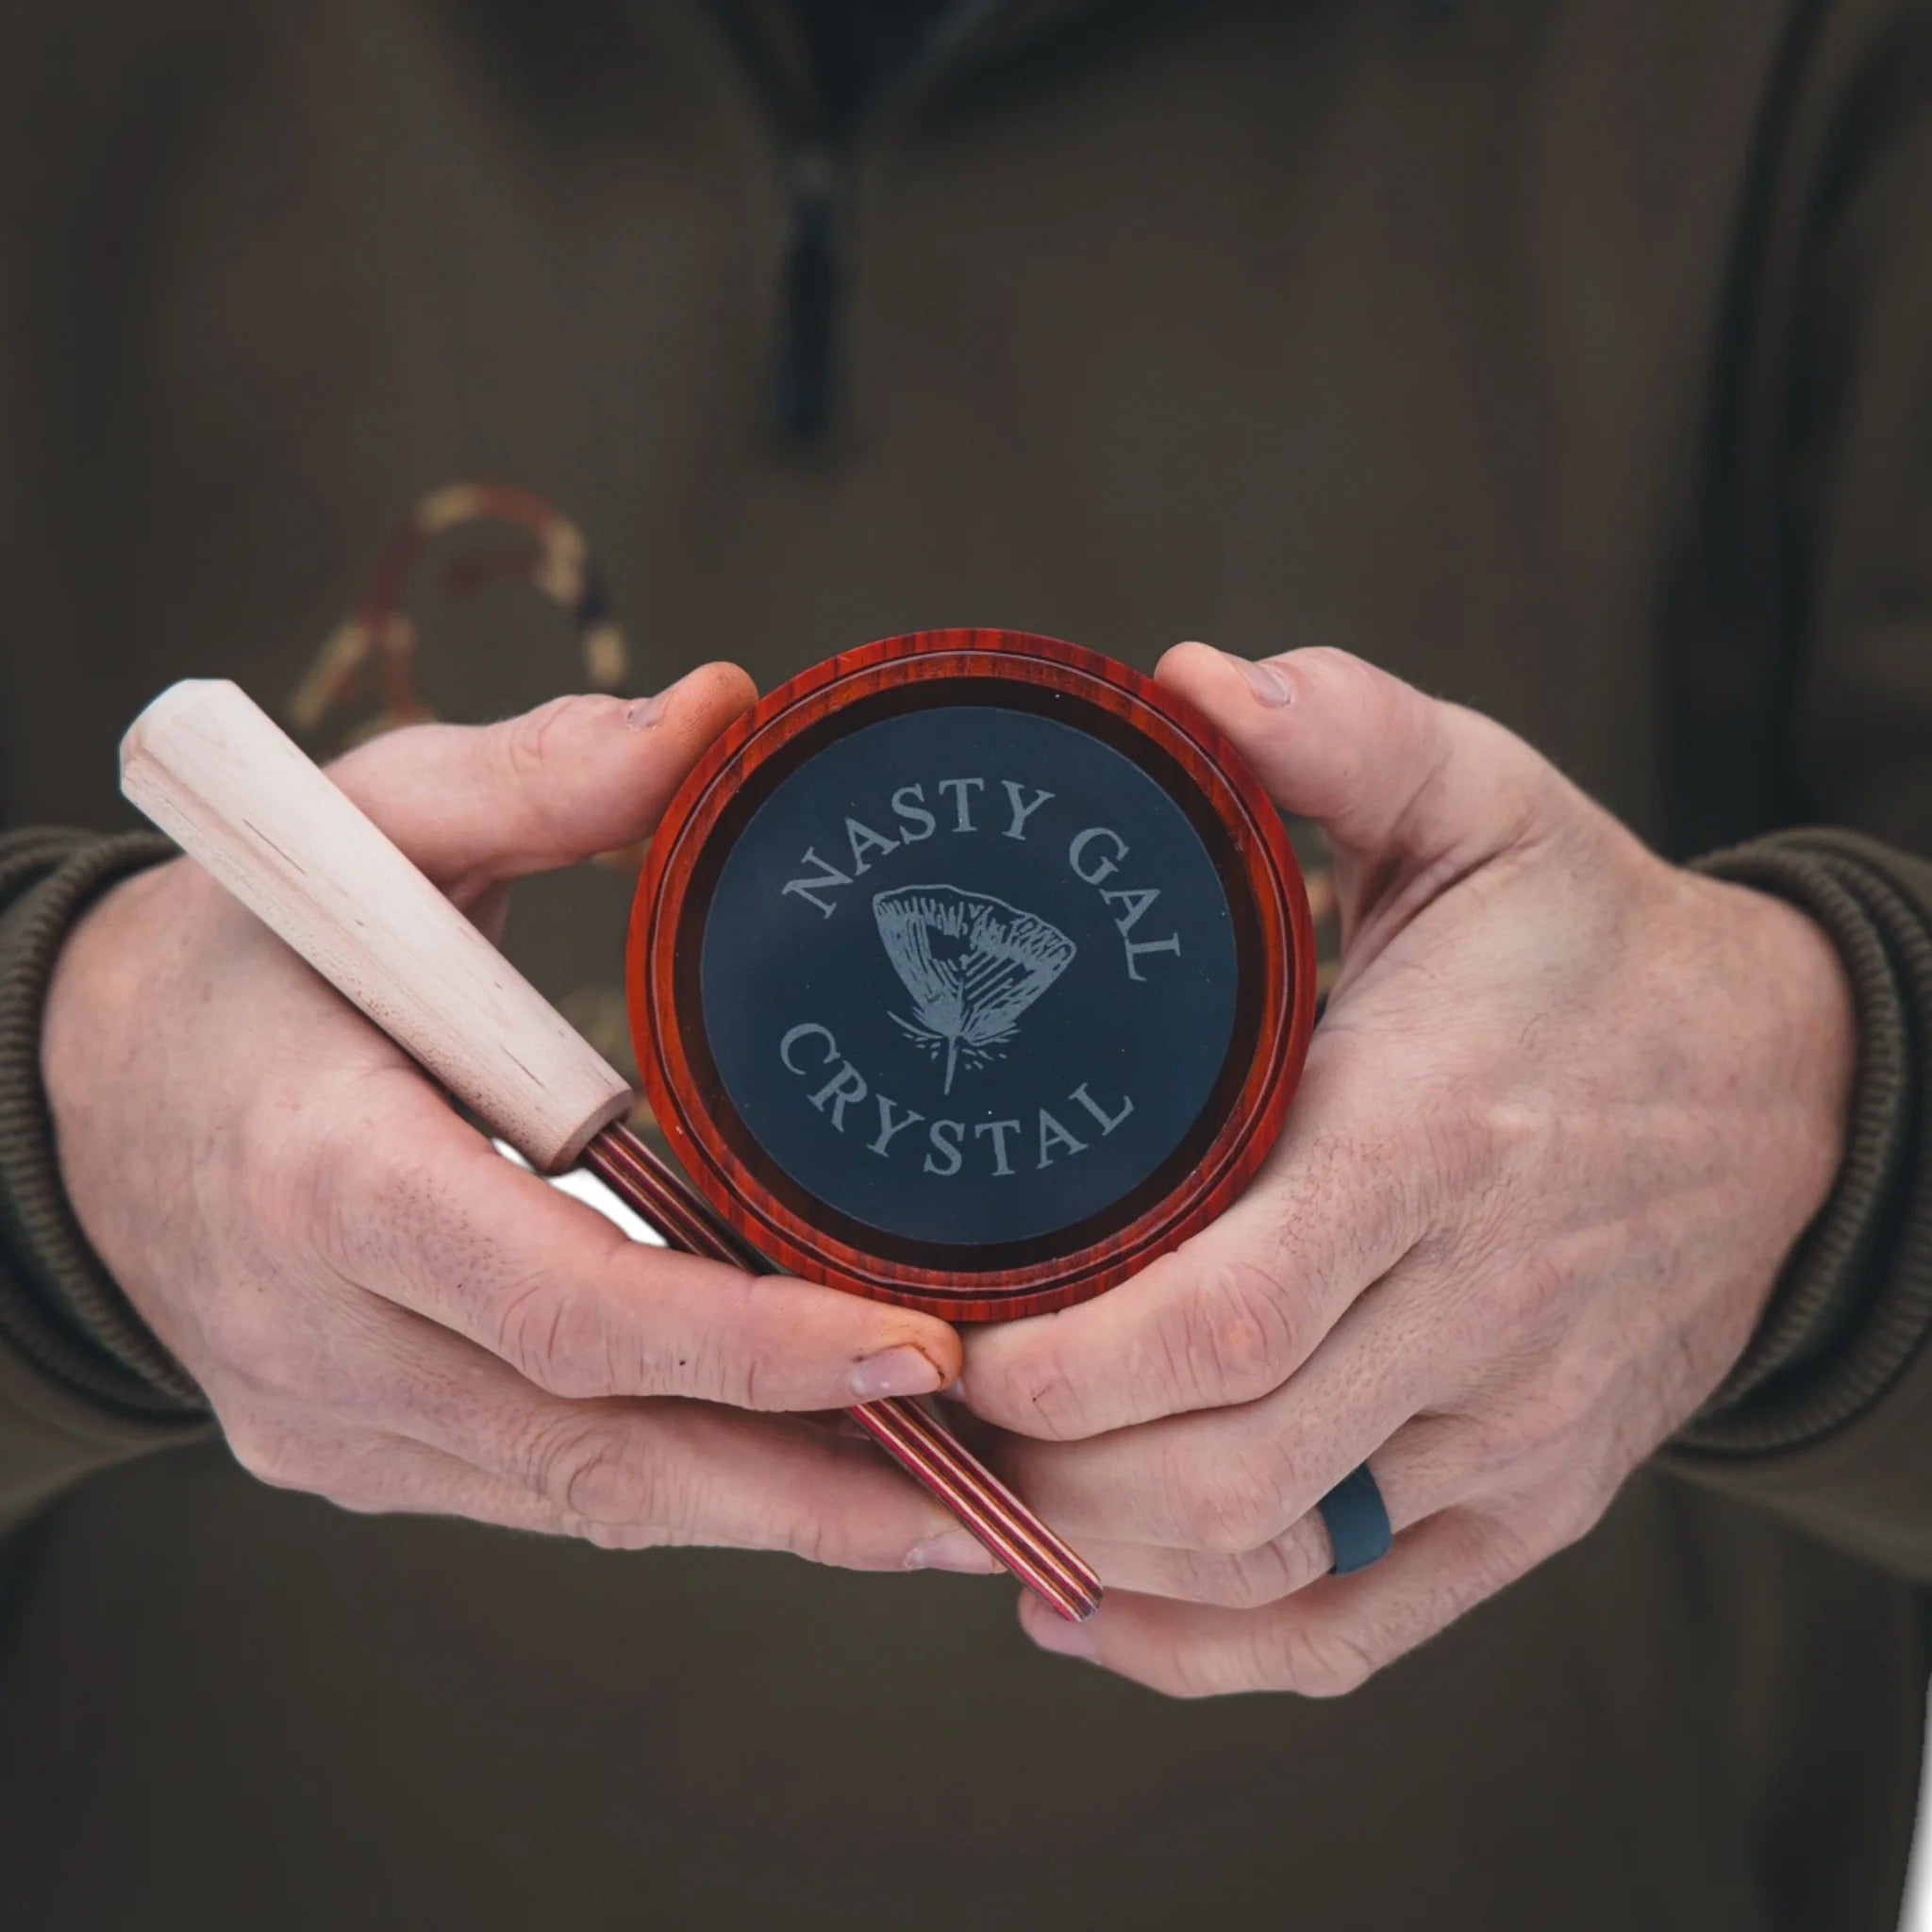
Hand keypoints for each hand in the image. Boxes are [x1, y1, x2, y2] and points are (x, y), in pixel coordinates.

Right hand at [44, 674, 988, 1573]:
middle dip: (806, 1487)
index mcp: (329, 1172)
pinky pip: (539, 1492)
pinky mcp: (349, 1453)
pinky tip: (800, 1469)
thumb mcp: (367, 822)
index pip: (566, 1305)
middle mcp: (324, 1333)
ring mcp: (331, 1418)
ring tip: (941, 1504)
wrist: (85, 1091)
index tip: (916, 1354)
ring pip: (583, 1500)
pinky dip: (678, 1483)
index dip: (750, 1346)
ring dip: (765, 1508)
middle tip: (991, 1498)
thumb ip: (540, 774)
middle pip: (601, 1451)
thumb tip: (722, 713)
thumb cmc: (250, 950)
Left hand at [963, 644, 1856, 1692]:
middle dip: (1044, 1470)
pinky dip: (1214, 1650)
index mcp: (1435, 1141)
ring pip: (1281, 1565)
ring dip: (1102, 1555)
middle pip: (1229, 1471)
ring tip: (976, 1488)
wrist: (1787, 1090)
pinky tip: (1089, 1608)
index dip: (1060, 1366)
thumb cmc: (1592, 946)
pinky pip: (1370, 1626)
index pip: (1226, 1316)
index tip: (936, 1337)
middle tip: (916, 1405)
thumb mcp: (1486, 799)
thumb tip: (1187, 680)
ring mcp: (1516, 1430)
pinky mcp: (1535, 1499)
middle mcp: (1480, 1312)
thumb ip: (1344, 731)